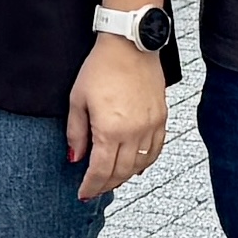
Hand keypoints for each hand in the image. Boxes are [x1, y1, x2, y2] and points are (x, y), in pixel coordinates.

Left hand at [69, 37, 168, 200]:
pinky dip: (144, 162)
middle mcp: (134, 132)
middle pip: (121, 172)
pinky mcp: (161, 118)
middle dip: (106, 185)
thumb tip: (75, 158)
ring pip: (140, 164)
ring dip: (125, 176)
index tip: (83, 193)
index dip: (91, 186)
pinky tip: (135, 166)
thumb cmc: (101, 67)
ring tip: (112, 180)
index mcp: (110, 130)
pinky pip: (155, 150)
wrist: (130, 45)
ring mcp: (151, 126)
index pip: (101, 170)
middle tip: (95, 190)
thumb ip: (76, 133)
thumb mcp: (78, 100)